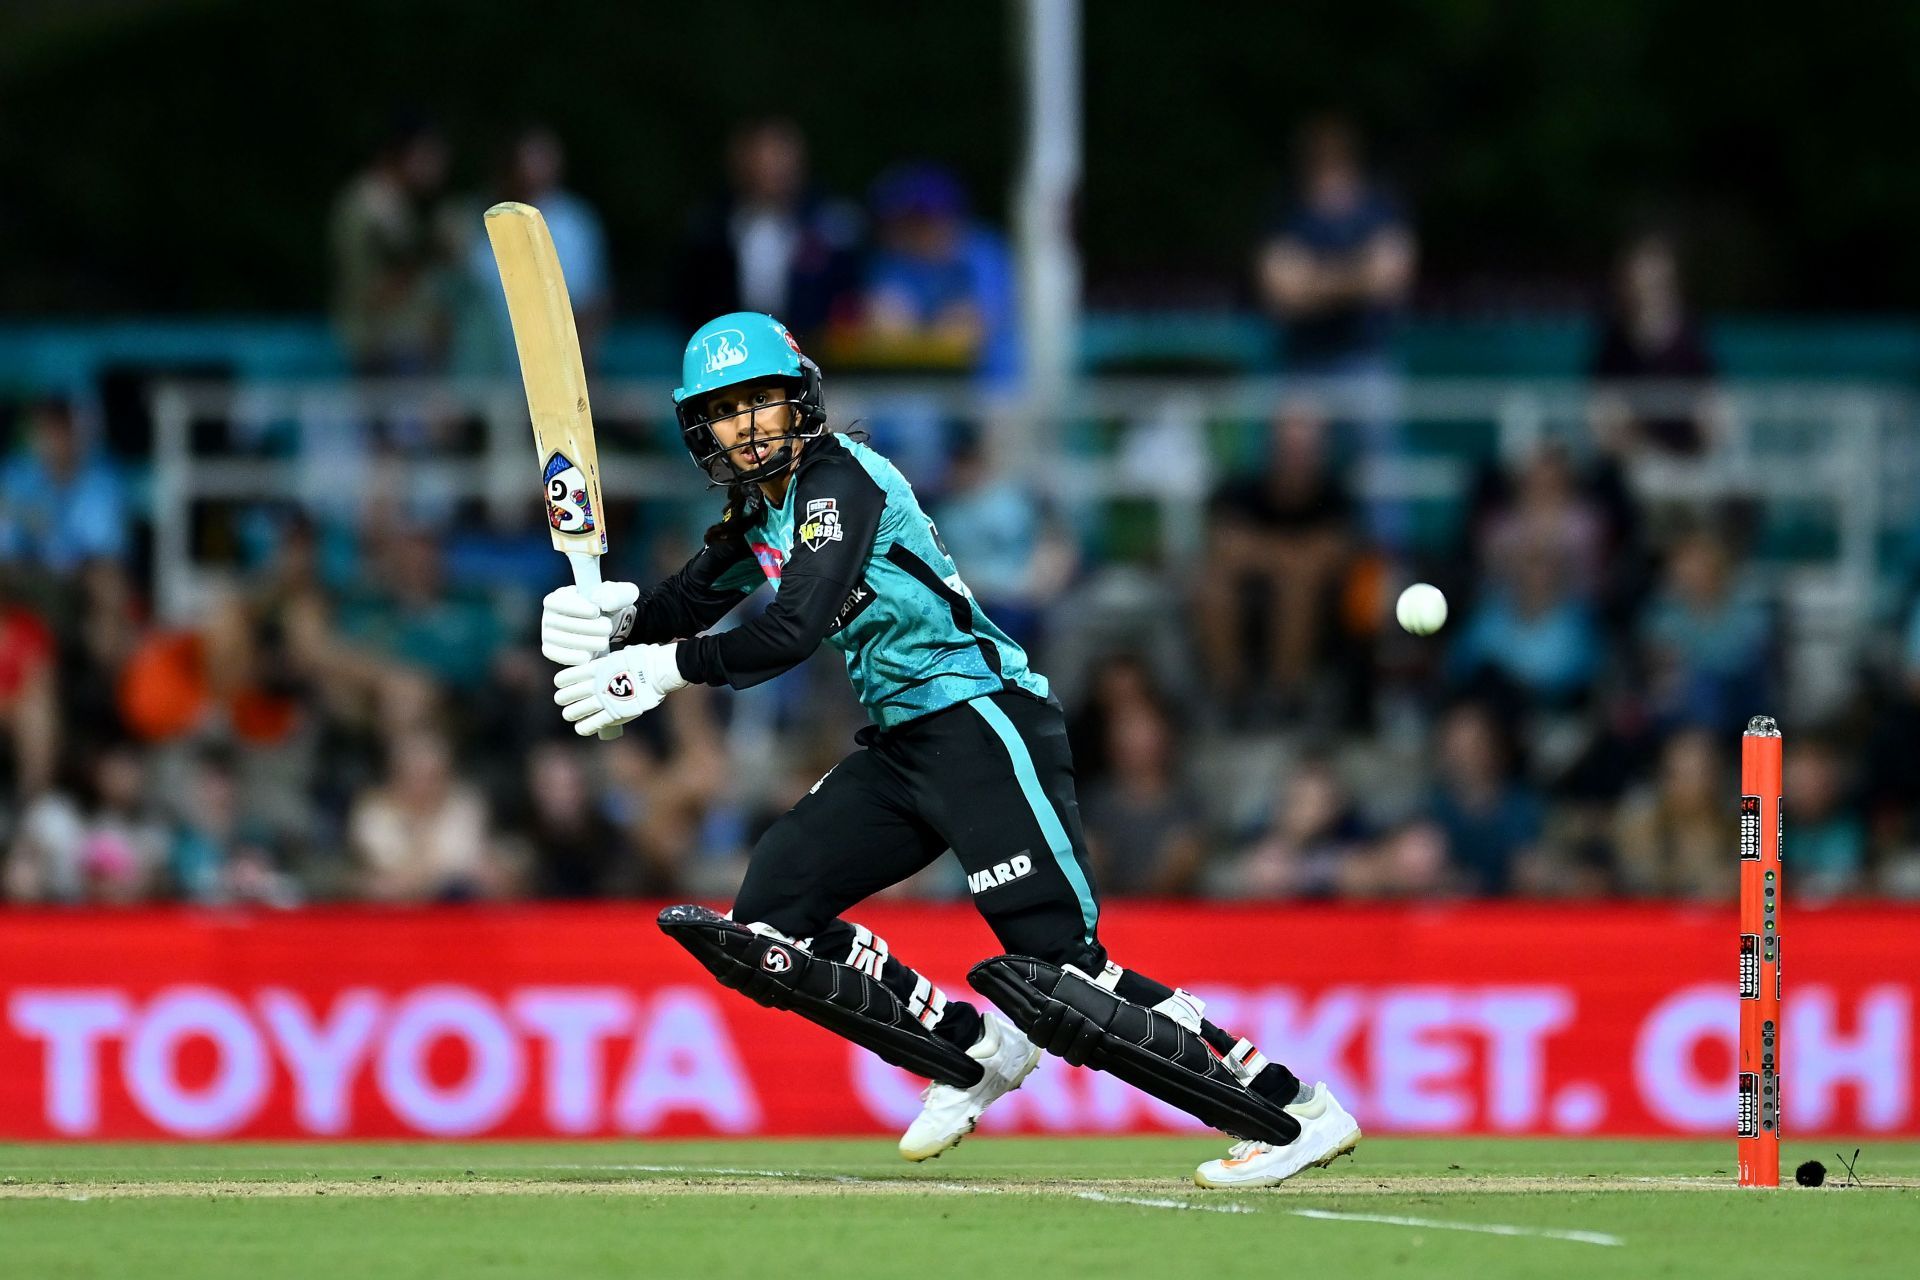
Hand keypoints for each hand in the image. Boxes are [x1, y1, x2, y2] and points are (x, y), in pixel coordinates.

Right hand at [540, 581, 638, 665]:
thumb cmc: (610, 607)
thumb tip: (604, 602)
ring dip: (587, 642)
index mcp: (558, 597)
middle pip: (562, 623)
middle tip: (607, 628)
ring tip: (604, 640)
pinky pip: (559, 656)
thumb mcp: (619, 595)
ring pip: (562, 640)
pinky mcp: (552, 651)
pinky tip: (591, 654)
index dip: (576, 608)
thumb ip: (616, 594)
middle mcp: (548, 615)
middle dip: (589, 627)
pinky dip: (576, 656)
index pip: (558, 602)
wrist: (608, 626)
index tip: (596, 611)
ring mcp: (548, 634)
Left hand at [552, 643, 687, 736]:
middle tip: (563, 701)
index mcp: (596, 668)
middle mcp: (595, 685)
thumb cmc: (644, 660)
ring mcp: (603, 700)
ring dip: (571, 714)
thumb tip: (606, 663)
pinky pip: (592, 724)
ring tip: (570, 714)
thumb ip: (608, 662)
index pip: (567, 677)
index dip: (561, 682)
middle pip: (567, 695)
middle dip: (563, 699)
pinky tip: (580, 728)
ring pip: (575, 711)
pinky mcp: (613, 714)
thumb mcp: (620, 655)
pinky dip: (584, 727)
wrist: (658, 671)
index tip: (561, 684)